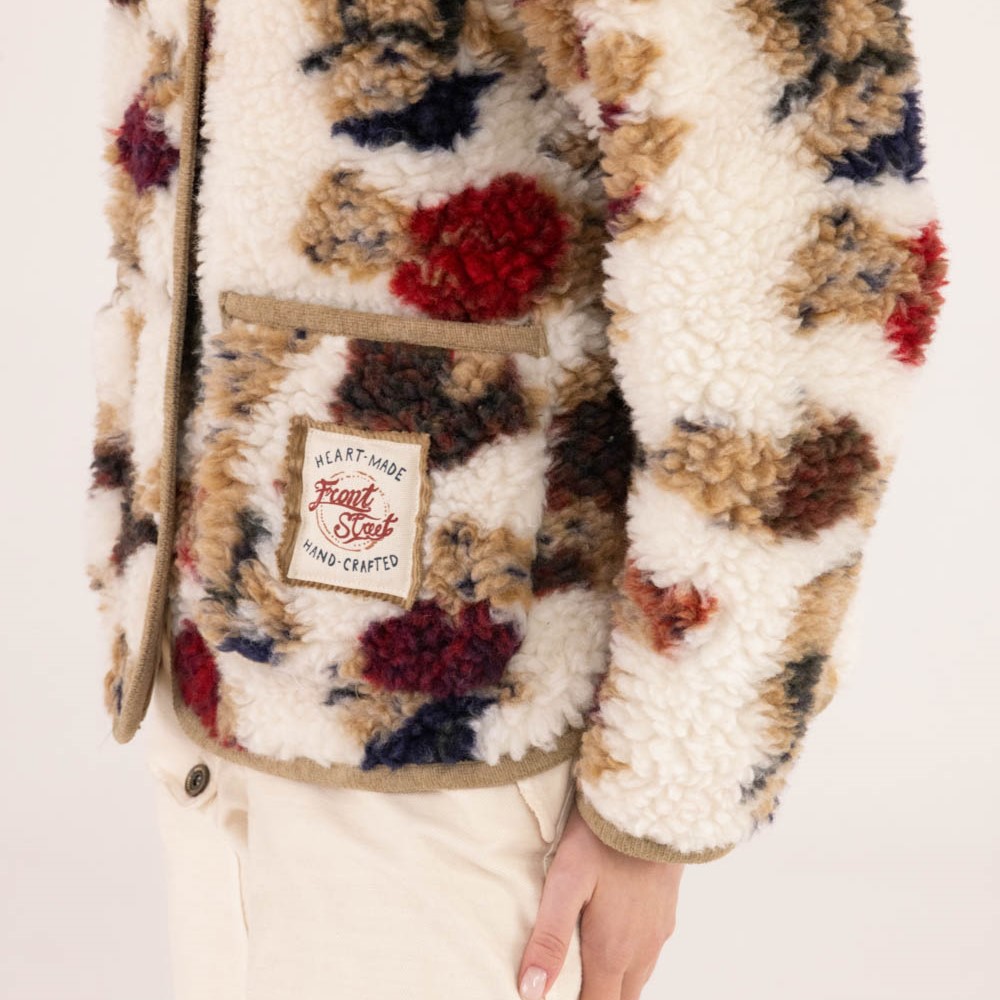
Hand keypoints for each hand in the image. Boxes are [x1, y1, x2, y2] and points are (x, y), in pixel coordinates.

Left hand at [517, 800, 683, 999]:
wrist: (652, 801)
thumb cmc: (603, 837)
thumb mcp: (566, 880)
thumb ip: (549, 937)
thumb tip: (531, 991)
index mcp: (613, 950)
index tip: (555, 996)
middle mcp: (642, 950)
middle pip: (620, 999)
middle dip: (597, 997)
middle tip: (568, 986)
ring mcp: (658, 932)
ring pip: (636, 979)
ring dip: (614, 983)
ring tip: (585, 969)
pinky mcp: (667, 913)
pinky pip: (649, 954)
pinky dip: (629, 962)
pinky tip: (612, 940)